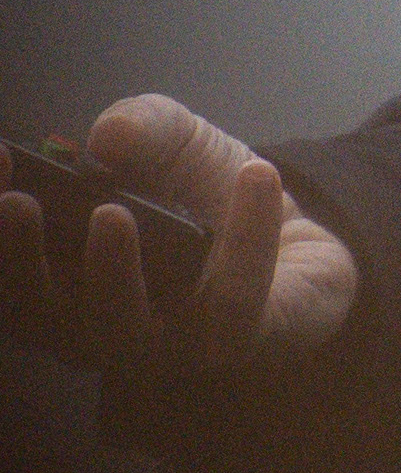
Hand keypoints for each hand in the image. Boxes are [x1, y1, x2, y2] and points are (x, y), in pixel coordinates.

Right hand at [0, 94, 357, 373]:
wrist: (300, 239)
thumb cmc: (209, 196)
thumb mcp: (175, 141)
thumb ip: (142, 127)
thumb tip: (107, 135)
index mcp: (67, 282)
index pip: (9, 273)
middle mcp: (99, 325)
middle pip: (42, 313)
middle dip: (21, 261)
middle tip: (19, 203)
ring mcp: (164, 346)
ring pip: (122, 329)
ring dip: (111, 273)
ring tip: (112, 213)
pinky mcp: (236, 342)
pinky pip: (235, 302)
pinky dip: (247, 238)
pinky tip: (256, 174)